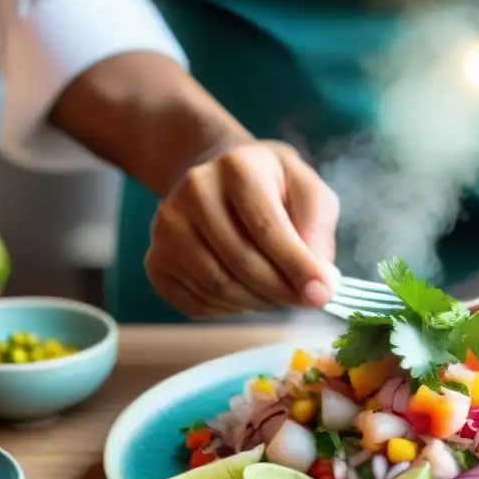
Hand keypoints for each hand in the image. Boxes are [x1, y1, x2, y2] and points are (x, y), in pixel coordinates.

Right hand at [145, 141, 339, 317]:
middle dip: (281, 290)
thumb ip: (318, 228)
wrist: (221, 179)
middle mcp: (194, 191)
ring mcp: (167, 226)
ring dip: (258, 302)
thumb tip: (319, 279)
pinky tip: (246, 292)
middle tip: (305, 300)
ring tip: (278, 293)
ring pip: (218, 286)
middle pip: (241, 262)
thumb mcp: (307, 191)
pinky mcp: (156, 260)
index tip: (322, 295)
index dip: (297, 267)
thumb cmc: (273, 188)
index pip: (267, 229)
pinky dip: (229, 309)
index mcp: (237, 168)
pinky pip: (196, 303)